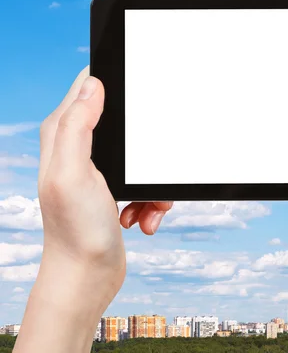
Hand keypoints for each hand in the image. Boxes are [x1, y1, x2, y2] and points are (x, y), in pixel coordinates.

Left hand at [15, 68, 172, 352]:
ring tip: (144, 208)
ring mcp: (98, 172)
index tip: (139, 93)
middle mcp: (78, 149)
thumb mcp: (74, 172)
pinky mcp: (116, 191)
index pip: (88, 87)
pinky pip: (146, 185)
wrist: (87, 276)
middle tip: (146, 174)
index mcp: (63, 135)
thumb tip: (92, 84)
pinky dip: (150, 202)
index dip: (114, 84)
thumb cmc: (75, 231)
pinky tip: (141, 219)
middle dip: (146, 149)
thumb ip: (78, 125)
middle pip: (126, 125)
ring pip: (143, 158)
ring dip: (152, 184)